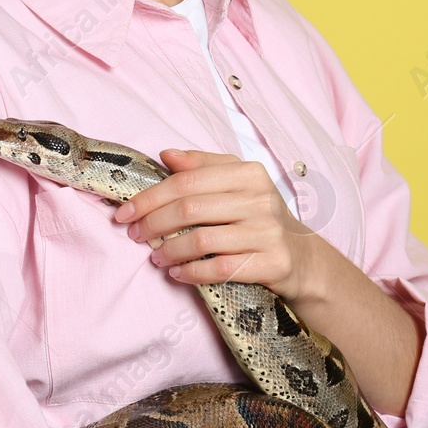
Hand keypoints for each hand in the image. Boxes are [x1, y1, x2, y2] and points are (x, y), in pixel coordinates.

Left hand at [112, 148, 320, 301]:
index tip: (125, 212)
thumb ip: (202, 166)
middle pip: (190, 209)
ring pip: (202, 240)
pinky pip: (220, 269)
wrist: (302, 258)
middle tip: (135, 235)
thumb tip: (165, 154)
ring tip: (156, 256)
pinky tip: (178, 274)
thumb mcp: (237, 183)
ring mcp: (268, 232)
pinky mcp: (272, 263)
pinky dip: (192, 272)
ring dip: (170, 251)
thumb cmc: (259, 217)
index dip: (150, 197)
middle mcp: (261, 199)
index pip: (187, 180)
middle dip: (153, 223)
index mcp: (249, 173)